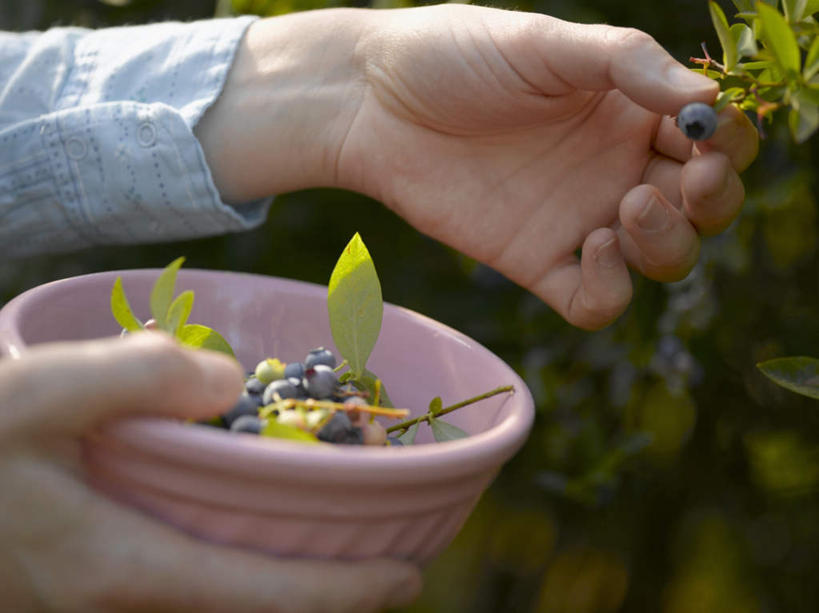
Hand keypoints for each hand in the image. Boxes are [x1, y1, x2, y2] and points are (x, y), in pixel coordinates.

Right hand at [0, 333, 420, 611]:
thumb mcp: (39, 390)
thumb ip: (139, 377)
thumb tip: (227, 384)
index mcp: (118, 565)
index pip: (259, 595)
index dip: (342, 594)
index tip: (406, 580)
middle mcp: (115, 601)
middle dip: (321, 600)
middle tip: (383, 565)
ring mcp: (97, 601)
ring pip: (214, 604)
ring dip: (278, 587)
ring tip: (330, 549)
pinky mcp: (85, 583)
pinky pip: (181, 586)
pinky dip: (232, 570)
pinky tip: (239, 528)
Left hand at [196, 4, 757, 329]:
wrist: (374, 104)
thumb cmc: (456, 57)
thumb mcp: (545, 43)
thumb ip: (627, 63)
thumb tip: (708, 101)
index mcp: (630, 111)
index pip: (714, 141)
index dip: (727, 144)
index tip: (703, 131)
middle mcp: (615, 169)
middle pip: (703, 210)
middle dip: (711, 201)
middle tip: (686, 178)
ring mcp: (576, 221)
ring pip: (660, 261)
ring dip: (668, 243)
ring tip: (630, 204)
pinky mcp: (534, 262)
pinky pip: (593, 302)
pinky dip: (610, 287)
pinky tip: (591, 244)